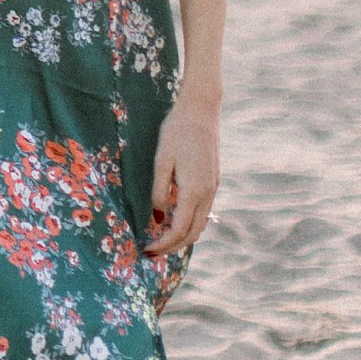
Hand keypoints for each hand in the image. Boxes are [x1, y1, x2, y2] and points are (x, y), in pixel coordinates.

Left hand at [146, 95, 219, 256]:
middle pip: (193, 233)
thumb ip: (159, 191)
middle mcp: (207, 194)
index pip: (179, 230)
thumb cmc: (176, 132)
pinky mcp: (213, 180)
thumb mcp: (161, 161)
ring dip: (183, 235)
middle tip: (153, 249)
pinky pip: (202, 210)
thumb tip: (158, 217)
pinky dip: (189, 220)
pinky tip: (173, 216)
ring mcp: (213, 187)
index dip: (164, 244)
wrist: (200, 110)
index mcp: (194, 191)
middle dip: (173, 246)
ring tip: (161, 237)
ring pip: (200, 223)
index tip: (147, 249)